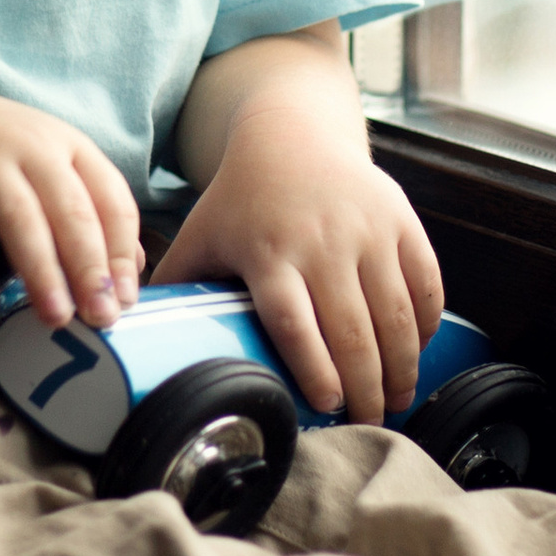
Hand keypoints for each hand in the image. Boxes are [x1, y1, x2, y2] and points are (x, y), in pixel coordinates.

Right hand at [0, 86, 143, 331]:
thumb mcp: (50, 162)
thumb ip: (89, 206)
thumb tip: (129, 266)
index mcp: (69, 145)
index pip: (111, 198)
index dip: (121, 252)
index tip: (126, 298)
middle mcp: (32, 147)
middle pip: (71, 211)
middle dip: (89, 269)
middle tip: (99, 316)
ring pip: (22, 220)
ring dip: (42, 273)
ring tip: (55, 317)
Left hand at [155, 112, 442, 421]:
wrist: (292, 134)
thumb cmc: (241, 198)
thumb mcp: (201, 235)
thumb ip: (175, 285)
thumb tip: (128, 334)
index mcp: (268, 252)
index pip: (295, 322)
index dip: (315, 370)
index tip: (327, 405)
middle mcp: (322, 242)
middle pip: (352, 331)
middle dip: (366, 387)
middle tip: (368, 421)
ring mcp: (367, 230)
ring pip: (397, 314)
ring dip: (402, 366)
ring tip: (396, 399)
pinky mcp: (400, 221)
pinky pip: (425, 282)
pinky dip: (427, 323)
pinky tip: (416, 351)